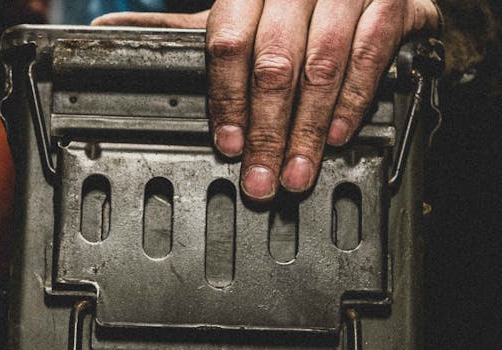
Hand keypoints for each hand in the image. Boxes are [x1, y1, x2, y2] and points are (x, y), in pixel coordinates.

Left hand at [93, 0, 439, 200]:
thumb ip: (183, 29)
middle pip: (274, 62)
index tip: (229, 146)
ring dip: (307, 128)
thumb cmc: (298, 1)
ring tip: (295, 173)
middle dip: (266, 130)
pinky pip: (371, 54)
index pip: (228, 41)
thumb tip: (108, 32)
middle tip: (261, 180)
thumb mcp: (237, 9)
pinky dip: (352, 100)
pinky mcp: (393, 0)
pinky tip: (335, 135)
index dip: (227, 99)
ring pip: (322, 63)